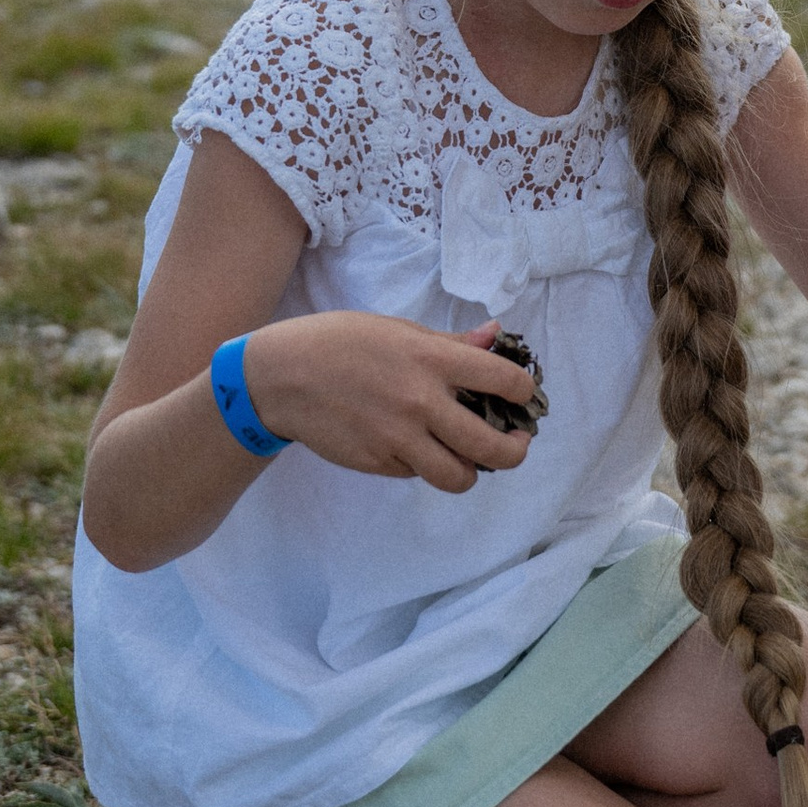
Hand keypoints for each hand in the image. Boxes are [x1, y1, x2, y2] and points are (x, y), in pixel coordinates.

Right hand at [242, 312, 538, 493]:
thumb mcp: (398, 330)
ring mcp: (399, 439)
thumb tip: (495, 337)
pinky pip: (417, 473)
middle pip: (494, 448)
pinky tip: (414, 445)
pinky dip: (423, 464)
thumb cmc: (342, 342)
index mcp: (432, 360)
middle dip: (516, 451)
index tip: (522, 396)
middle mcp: (421, 403)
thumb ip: (451, 343)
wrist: (282, 377)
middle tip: (515, 444)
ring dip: (471, 470)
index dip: (525, 392)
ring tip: (468, 457)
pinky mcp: (378, 463)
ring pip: (459, 476)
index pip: (505, 381)